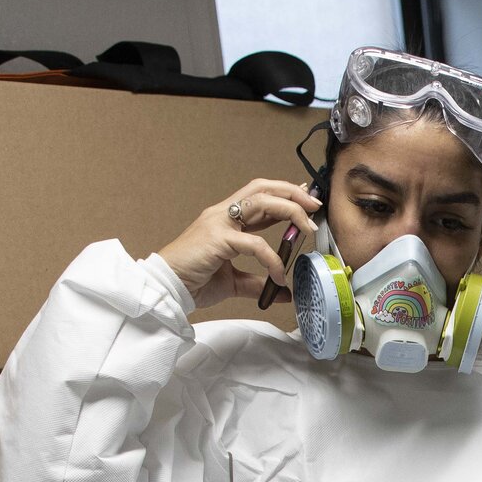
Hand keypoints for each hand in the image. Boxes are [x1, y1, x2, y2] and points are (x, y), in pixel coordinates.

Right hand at [156, 179, 321, 307]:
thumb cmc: (193, 281)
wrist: (166, 288)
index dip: (284, 194)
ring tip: (307, 228)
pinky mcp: (217, 239)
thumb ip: (257, 283)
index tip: (306, 200)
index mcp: (225, 219)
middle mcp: (222, 214)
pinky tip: (279, 276)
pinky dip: (272, 259)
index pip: (259, 196)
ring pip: (261, 203)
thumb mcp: (233, 282)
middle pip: (262, 189)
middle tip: (315, 206)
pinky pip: (254, 244)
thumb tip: (282, 292)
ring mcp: (219, 223)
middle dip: (291, 193)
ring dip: (290, 210)